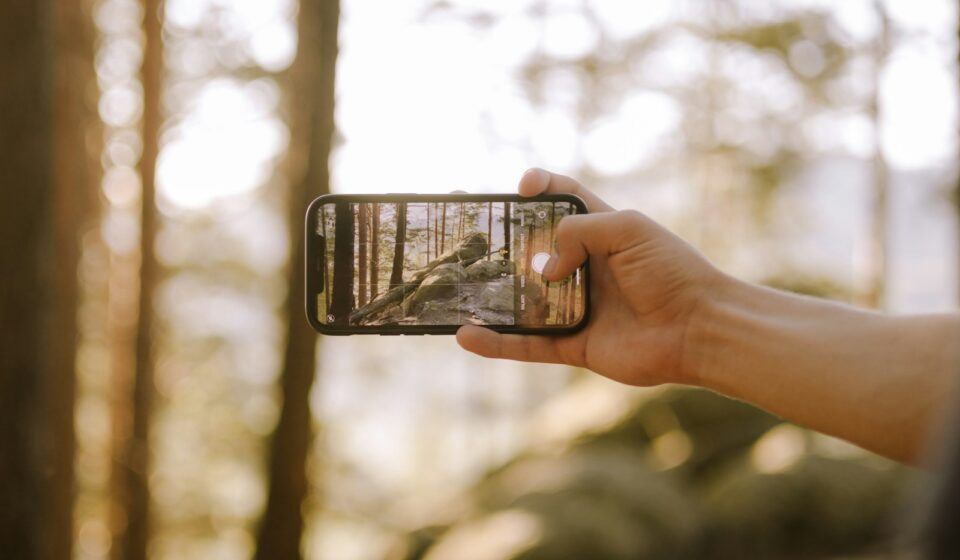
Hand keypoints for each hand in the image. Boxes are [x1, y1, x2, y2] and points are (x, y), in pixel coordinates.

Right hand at [456, 168, 723, 385]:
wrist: (700, 329)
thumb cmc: (672, 270)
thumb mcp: (627, 229)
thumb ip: (578, 233)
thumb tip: (542, 268)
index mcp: (602, 231)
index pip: (563, 200)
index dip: (540, 188)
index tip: (519, 187)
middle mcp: (585, 268)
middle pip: (531, 251)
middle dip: (496, 242)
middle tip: (459, 233)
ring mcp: (577, 308)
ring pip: (521, 301)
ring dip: (487, 296)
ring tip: (449, 286)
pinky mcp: (575, 345)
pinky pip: (528, 345)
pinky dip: (497, 344)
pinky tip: (466, 336)